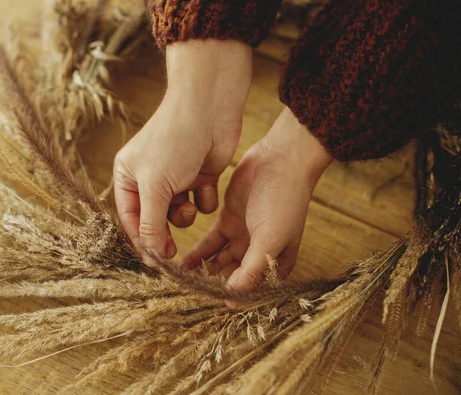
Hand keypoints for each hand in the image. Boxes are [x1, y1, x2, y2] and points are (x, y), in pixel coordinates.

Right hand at [114, 39, 251, 264]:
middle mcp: (150, 178)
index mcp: (128, 176)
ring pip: (179, 214)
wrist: (209, 109)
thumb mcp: (155, 186)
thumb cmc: (174, 141)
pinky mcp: (200, 176)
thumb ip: (151, 224)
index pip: (130, 218)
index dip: (141, 241)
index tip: (154, 263)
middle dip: (165, 232)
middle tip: (173, 253)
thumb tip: (151, 256)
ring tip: (189, 203)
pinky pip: (201, 202)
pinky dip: (204, 197)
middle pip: (155, 219)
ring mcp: (177, 177)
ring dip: (185, 214)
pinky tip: (205, 180)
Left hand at [182, 107, 332, 292]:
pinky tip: (182, 263)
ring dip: (203, 271)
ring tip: (181, 281)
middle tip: (189, 294)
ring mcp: (242, 236)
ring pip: (218, 261)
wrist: (281, 161)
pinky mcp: (228, 220)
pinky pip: (210, 243)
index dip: (234, 299)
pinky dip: (198, 254)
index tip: (212, 305)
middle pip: (232, 277)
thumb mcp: (271, 237)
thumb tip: (232, 296)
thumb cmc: (284, 201)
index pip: (253, 290)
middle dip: (213, 286)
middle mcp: (258, 253)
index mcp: (276, 263)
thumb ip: (252, 267)